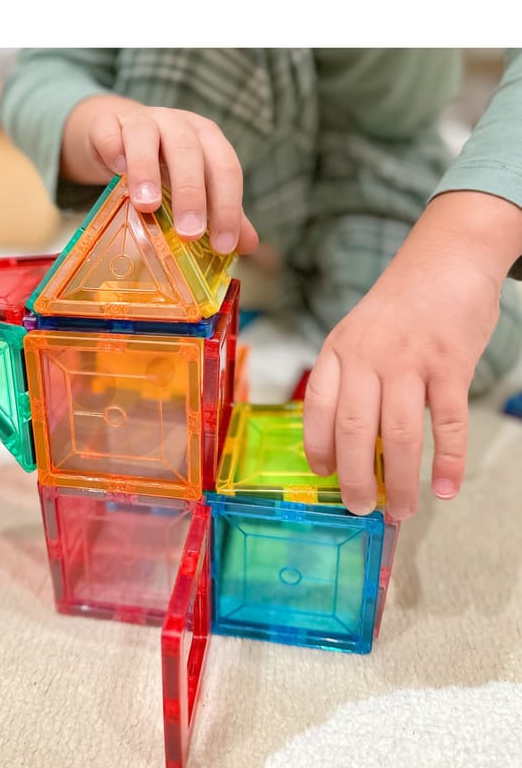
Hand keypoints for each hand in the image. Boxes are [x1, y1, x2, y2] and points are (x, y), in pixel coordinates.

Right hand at [61, 95, 258, 254]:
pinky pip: (108, 132)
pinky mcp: (106, 124)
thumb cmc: (162, 164)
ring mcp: (140, 121)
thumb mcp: (194, 184)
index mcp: (206, 139)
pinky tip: (117, 171)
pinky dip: (113, 149)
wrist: (119, 134)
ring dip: (147, 170)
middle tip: (189, 234)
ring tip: (148, 206)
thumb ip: (219, 210)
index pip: (225, 169)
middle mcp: (177, 124)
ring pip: (146, 136)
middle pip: (189, 152)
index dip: (227, 207)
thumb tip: (247, 245)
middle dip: (192, 194)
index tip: (222, 246)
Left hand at [303, 192, 521, 519]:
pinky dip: (448, 460)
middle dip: (354, 478)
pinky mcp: (450, 363)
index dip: (317, 447)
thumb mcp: (358, 331)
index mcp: (338, 349)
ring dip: (399, 480)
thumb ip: (348, 375)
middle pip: (352, 428)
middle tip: (361, 508)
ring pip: (397, 433)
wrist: (448, 256)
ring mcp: (409, 360)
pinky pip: (447, 421)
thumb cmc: (401, 304)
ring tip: (403, 510)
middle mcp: (367, 356)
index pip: (316, 408)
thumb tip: (342, 438)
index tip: (323, 475)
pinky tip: (446, 488)